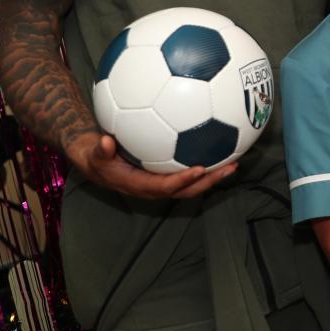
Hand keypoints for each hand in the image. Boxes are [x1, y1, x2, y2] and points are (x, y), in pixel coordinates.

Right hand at [68, 130, 235, 198]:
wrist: (99, 162)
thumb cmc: (98, 157)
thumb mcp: (94, 154)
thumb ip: (100, 150)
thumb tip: (105, 142)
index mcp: (140, 185)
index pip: (166, 186)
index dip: (183, 180)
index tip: (200, 169)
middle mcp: (156, 187)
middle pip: (187, 189)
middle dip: (210, 181)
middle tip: (230, 167)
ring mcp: (164, 182)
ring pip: (193, 184)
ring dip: (214, 175)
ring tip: (235, 162)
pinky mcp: (169, 175)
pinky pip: (190, 173)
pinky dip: (207, 166)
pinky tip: (223, 150)